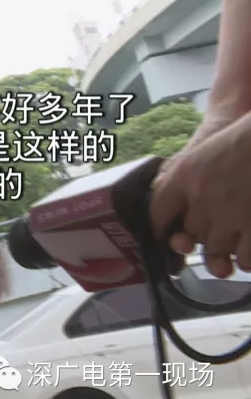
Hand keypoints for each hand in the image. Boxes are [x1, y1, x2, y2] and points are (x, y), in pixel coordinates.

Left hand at [151, 112, 250, 276]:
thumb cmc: (246, 140)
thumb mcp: (206, 150)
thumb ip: (183, 176)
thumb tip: (171, 204)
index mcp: (185, 173)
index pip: (158, 211)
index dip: (161, 227)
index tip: (166, 234)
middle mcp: (203, 196)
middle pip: (191, 234)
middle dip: (203, 236)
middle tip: (219, 229)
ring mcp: (231, 213)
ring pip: (216, 251)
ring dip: (226, 252)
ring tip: (237, 241)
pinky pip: (245, 259)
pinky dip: (248, 259)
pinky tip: (250, 248)